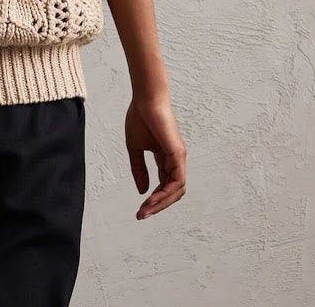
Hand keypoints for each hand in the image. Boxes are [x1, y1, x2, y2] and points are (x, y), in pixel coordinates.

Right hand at [125, 96, 186, 218]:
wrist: (145, 99)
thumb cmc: (140, 118)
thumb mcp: (135, 148)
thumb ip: (139, 169)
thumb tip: (143, 191)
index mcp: (166, 158)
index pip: (164, 185)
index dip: (154, 199)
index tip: (139, 210)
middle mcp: (175, 160)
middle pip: (173, 192)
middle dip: (158, 206)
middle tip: (142, 215)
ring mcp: (178, 157)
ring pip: (176, 190)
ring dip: (161, 203)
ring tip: (145, 210)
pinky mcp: (178, 154)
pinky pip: (176, 181)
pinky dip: (165, 193)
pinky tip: (152, 198)